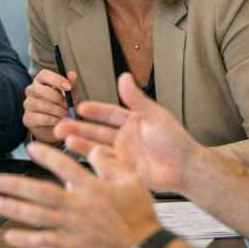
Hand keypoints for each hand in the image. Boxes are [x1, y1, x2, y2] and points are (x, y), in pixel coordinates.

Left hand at [0, 141, 161, 247]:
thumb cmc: (140, 218)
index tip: (31, 148)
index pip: (64, 166)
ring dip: (16, 209)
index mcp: (92, 187)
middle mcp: (78, 205)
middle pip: (42, 192)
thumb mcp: (132, 182)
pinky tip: (10, 235)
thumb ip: (110, 164)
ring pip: (38, 215)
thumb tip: (95, 149)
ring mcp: (73, 226)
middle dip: (18, 185)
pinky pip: (44, 241)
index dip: (46, 156)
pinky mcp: (72, 245)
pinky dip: (26, 239)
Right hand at [22, 68, 80, 143]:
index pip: (44, 75)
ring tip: (68, 116)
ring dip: (60, 112)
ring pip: (45, 106)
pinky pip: (43, 118)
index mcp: (40, 81)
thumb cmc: (62, 108)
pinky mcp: (27, 119)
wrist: (57, 128)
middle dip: (60, 100)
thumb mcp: (70, 96)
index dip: (56, 80)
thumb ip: (72, 86)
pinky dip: (55, 121)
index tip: (68, 87)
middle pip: (43, 91)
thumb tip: (72, 74)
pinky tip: (60, 122)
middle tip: (70, 107)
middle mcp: (31, 91)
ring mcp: (27, 105)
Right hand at [56, 72, 199, 195]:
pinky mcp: (122, 170)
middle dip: (78, 127)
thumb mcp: (156, 117)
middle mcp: (124, 136)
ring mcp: (122, 153)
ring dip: (80, 143)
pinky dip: (92, 160)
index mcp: (132, 120)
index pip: (108, 113)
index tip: (80, 107)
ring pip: (95, 147)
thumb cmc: (177, 142)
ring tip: (65, 139)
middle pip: (96, 131)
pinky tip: (83, 156)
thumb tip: (124, 77)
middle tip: (62, 125)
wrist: (187, 170)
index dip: (94, 110)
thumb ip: (138, 100)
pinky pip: (103, 164)